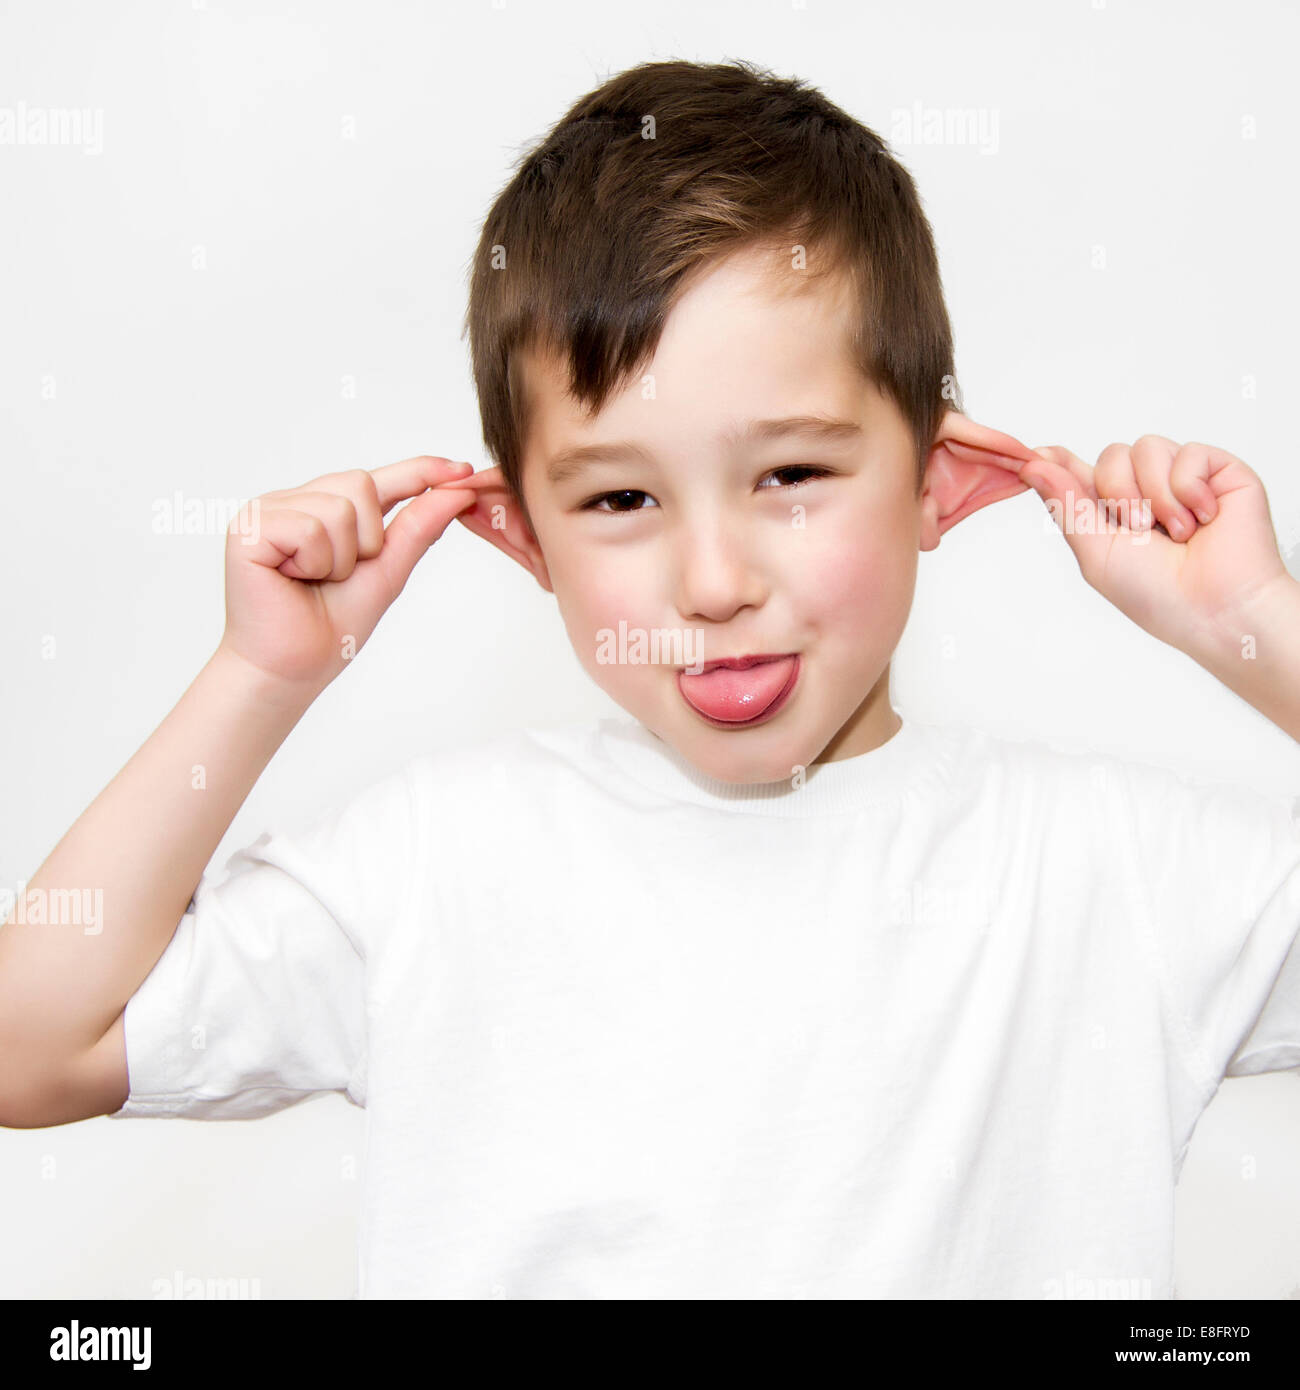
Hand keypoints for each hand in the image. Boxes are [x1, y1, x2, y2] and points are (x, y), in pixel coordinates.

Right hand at [218, 456, 476, 690]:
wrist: (290, 670)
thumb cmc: (330, 628)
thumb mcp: (386, 572)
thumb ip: (417, 529)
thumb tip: (459, 491)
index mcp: (323, 508)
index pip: (378, 478)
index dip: (420, 470)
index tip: (464, 470)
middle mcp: (294, 501)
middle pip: (360, 483)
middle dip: (367, 539)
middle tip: (337, 576)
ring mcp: (267, 510)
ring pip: (339, 507)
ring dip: (341, 557)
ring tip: (313, 581)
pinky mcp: (249, 527)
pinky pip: (310, 528)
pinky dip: (315, 562)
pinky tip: (292, 579)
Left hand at [1019, 435, 1288, 659]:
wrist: (1216, 608)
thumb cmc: (1157, 595)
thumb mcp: (1095, 552)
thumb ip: (1065, 504)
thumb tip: (1031, 464)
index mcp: (1111, 513)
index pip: (1078, 471)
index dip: (1057, 461)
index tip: (1035, 457)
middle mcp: (1145, 491)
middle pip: (1111, 455)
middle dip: (1118, 492)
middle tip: (1141, 529)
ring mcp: (1182, 478)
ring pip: (1147, 447)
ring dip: (1156, 495)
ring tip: (1177, 533)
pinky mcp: (1218, 470)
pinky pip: (1190, 451)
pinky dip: (1190, 488)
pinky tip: (1203, 519)